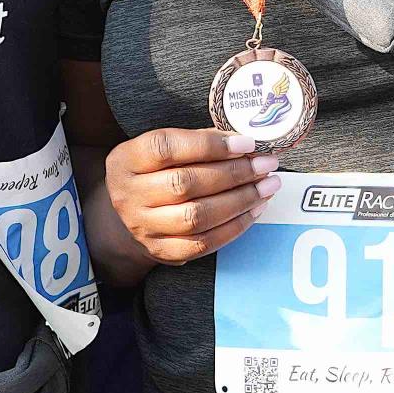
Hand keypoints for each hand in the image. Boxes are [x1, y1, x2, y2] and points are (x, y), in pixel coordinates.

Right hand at [104, 126, 279, 265]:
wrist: (130, 214)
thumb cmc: (154, 172)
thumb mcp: (161, 149)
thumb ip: (196, 142)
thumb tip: (242, 144)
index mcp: (126, 160)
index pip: (166, 148)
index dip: (209, 146)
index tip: (246, 144)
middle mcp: (129, 195)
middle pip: (184, 184)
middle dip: (233, 174)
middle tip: (265, 165)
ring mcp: (143, 227)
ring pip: (196, 217)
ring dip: (239, 201)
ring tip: (267, 186)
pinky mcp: (161, 251)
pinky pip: (202, 243)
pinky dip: (234, 227)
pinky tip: (254, 209)